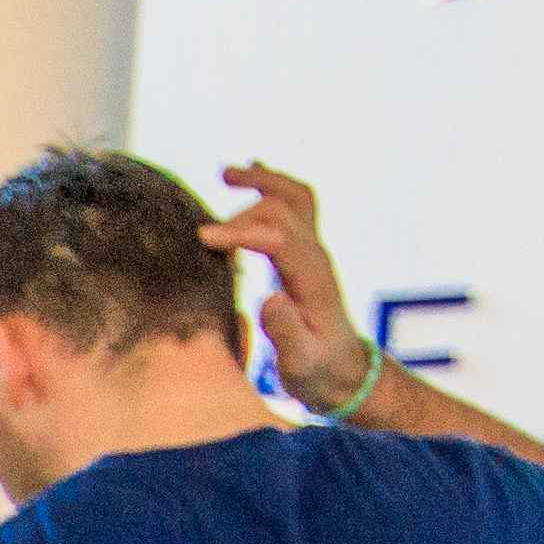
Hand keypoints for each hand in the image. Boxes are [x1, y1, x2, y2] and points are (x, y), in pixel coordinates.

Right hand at [201, 161, 368, 408]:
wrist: (342, 371)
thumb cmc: (317, 371)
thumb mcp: (300, 363)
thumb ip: (285, 332)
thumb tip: (268, 298)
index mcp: (311, 280)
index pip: (278, 237)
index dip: (240, 232)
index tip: (202, 239)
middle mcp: (315, 256)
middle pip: (283, 208)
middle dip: (241, 211)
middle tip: (202, 233)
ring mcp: (312, 250)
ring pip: (294, 196)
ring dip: (262, 181)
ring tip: (226, 173)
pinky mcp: (303, 252)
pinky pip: (294, 205)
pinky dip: (271, 185)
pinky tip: (249, 172)